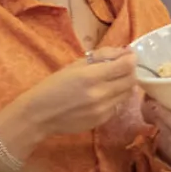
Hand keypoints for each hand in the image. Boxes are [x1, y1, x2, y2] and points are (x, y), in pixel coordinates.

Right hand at [2, 48, 138, 152]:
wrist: (39, 115)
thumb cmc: (54, 86)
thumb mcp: (74, 65)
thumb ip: (102, 56)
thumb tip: (125, 52)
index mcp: (91, 76)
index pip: (126, 66)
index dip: (131, 58)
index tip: (129, 55)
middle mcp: (100, 94)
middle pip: (131, 80)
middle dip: (130, 71)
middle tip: (122, 68)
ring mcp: (103, 109)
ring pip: (127, 93)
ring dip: (124, 85)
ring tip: (110, 81)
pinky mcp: (103, 120)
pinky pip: (118, 105)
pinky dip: (115, 98)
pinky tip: (101, 96)